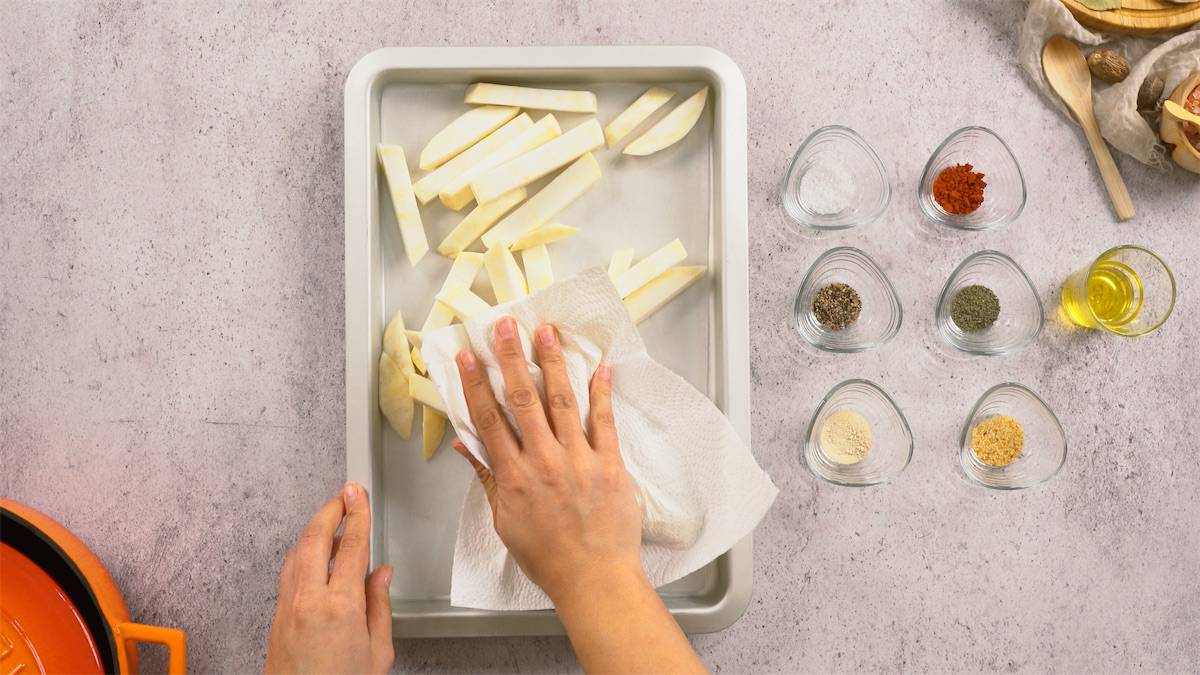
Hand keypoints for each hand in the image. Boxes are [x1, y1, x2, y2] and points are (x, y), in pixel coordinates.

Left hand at [265, 482, 393, 674]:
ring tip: (329, 516)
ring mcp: (288, 607)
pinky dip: (301, 551)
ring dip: (313, 528)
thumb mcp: (377, 653)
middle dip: (330, 510)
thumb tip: (381, 575)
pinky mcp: (277, 617)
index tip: (359, 494)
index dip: (357, 515)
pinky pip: (288, 571)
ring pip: (296, 552)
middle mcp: (309, 601)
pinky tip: (311, 551)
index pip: (350, 546)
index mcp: (340, 607)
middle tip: (344, 492)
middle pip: (315, 539)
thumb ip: (379, 607)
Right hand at [453, 317, 643, 600]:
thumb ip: (486, 477)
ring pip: (562, 401)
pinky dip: (602, 392)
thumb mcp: (504, 520)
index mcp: (513, 476)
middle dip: (511, 358)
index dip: (476, 384)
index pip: (489, 419)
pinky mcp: (610, 464)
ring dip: (553, 363)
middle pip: (523, 399)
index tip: (467, 355)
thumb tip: (465, 444)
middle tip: (505, 325)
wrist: (594, 578)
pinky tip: (600, 367)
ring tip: (546, 332)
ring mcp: (579, 460)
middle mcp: (544, 461)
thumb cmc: (548, 556)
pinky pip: (604, 421)